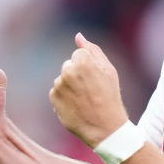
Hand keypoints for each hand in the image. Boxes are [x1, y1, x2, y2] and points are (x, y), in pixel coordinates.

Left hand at [50, 33, 127, 147]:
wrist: (105, 127)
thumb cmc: (110, 96)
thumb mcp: (109, 71)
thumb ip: (93, 50)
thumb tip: (78, 36)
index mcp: (84, 61)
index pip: (79, 54)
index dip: (89, 66)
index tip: (97, 78)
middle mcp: (69, 71)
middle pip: (69, 65)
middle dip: (78, 74)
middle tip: (91, 90)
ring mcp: (59, 84)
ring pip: (63, 78)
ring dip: (71, 86)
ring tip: (84, 99)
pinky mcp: (53, 97)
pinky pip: (57, 91)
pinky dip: (65, 97)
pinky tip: (76, 105)